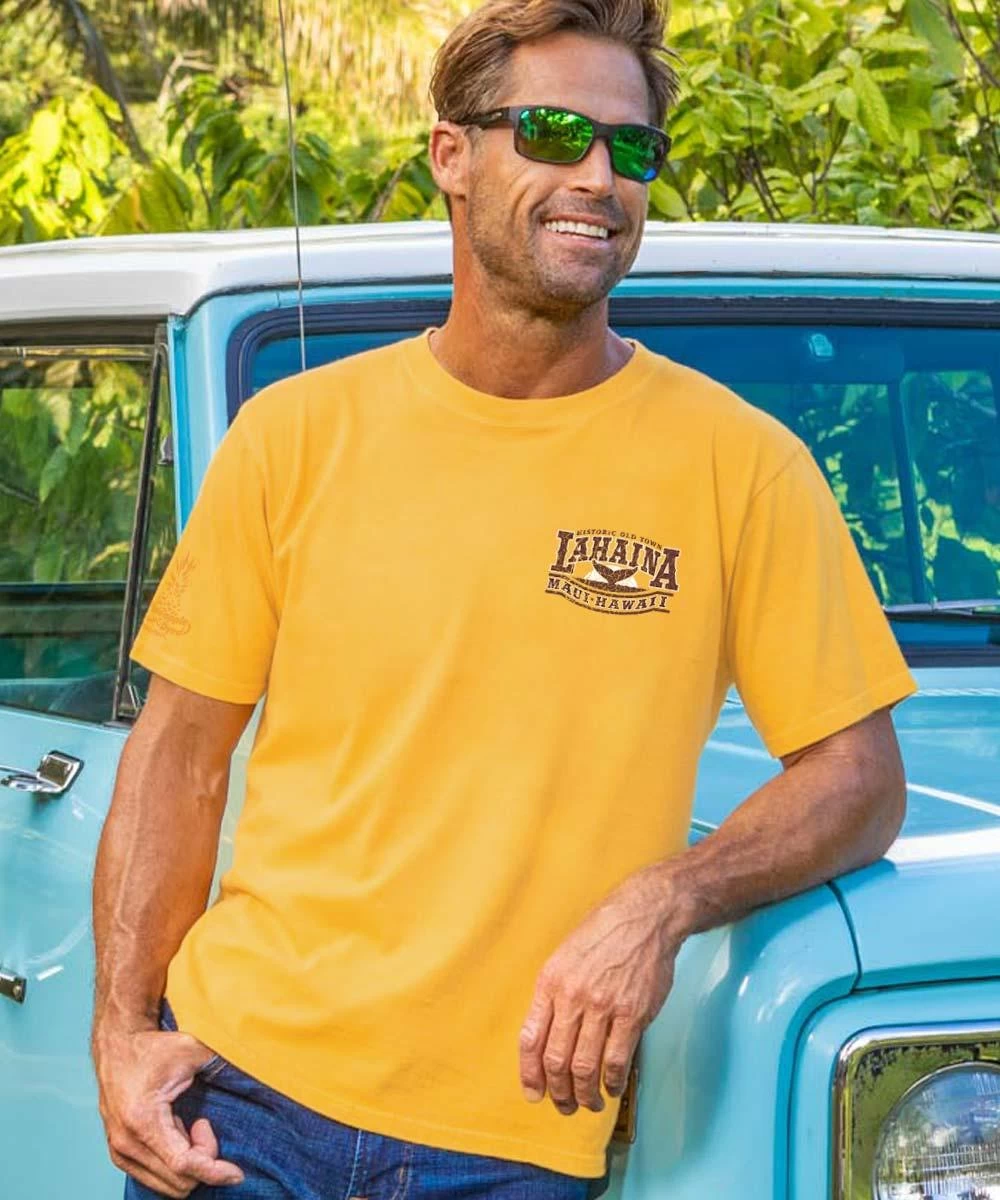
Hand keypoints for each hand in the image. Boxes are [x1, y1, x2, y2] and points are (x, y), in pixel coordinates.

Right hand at [94, 1024, 244, 1197]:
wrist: (117, 1046)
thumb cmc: (153, 1048)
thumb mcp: (191, 1050)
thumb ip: (222, 1063)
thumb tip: (256, 1069)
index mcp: (143, 1119)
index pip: (183, 1164)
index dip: (214, 1171)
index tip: (237, 1172)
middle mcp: (126, 1143)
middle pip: (179, 1180)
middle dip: (203, 1159)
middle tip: (204, 1123)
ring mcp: (120, 1152)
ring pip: (168, 1185)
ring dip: (190, 1163)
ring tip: (190, 1125)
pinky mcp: (120, 1155)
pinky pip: (156, 1179)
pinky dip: (176, 1164)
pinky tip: (178, 1133)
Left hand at [519, 862, 681, 1115]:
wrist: (644, 915)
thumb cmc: (604, 933)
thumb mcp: (565, 956)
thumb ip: (554, 994)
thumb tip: (546, 1036)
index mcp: (551, 981)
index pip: (530, 1039)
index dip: (529, 1073)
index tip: (533, 1092)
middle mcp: (573, 996)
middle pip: (556, 1061)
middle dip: (557, 1092)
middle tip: (563, 1104)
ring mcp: (603, 1006)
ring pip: (585, 1068)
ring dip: (584, 1095)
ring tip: (588, 1102)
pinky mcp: (633, 1014)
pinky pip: (617, 1060)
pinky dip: (612, 1082)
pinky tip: (612, 1086)